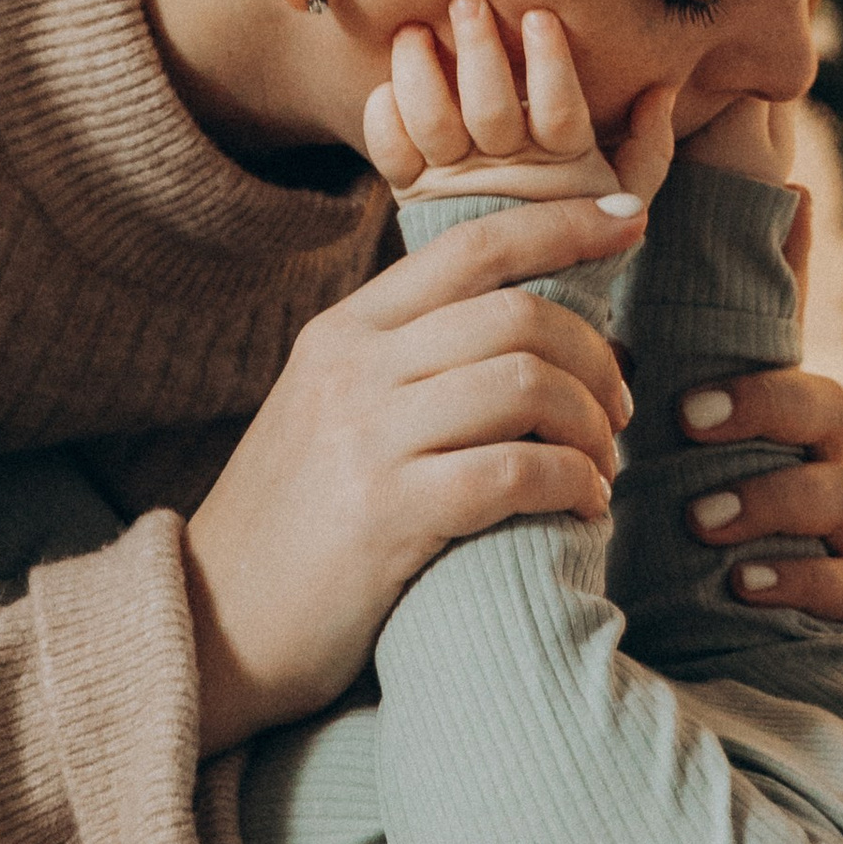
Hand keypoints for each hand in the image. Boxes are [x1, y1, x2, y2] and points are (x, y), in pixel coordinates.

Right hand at [180, 192, 647, 750]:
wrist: (213, 627)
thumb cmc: (298, 524)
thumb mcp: (332, 411)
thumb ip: (408, 360)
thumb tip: (526, 324)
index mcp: (345, 331)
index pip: (471, 246)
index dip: (561, 222)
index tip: (629, 216)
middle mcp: (352, 368)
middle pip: (516, 314)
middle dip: (595, 356)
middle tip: (618, 407)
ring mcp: (365, 438)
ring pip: (526, 383)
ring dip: (590, 425)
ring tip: (602, 466)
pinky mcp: (384, 514)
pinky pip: (515, 472)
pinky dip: (571, 484)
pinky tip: (582, 506)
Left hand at [363, 0, 676, 207]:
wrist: (518, 291)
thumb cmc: (576, 224)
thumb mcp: (627, 192)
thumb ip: (650, 148)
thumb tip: (662, 90)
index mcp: (564, 164)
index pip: (561, 111)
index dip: (550, 65)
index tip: (540, 17)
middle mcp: (507, 169)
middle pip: (490, 108)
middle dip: (480, 52)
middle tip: (467, 4)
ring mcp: (454, 180)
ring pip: (433, 121)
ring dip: (421, 72)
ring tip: (415, 32)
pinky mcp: (412, 190)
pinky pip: (390, 152)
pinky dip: (385, 118)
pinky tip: (387, 87)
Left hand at [672, 99, 842, 628]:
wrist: (717, 626)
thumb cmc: (696, 509)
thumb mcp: (674, 430)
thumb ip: (666, 348)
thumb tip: (631, 243)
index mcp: (776, 416)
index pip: (791, 343)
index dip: (780, 302)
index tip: (722, 325)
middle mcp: (819, 462)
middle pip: (828, 406)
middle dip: (763, 407)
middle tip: (687, 422)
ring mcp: (842, 531)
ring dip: (770, 501)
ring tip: (700, 522)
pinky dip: (803, 581)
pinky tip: (746, 584)